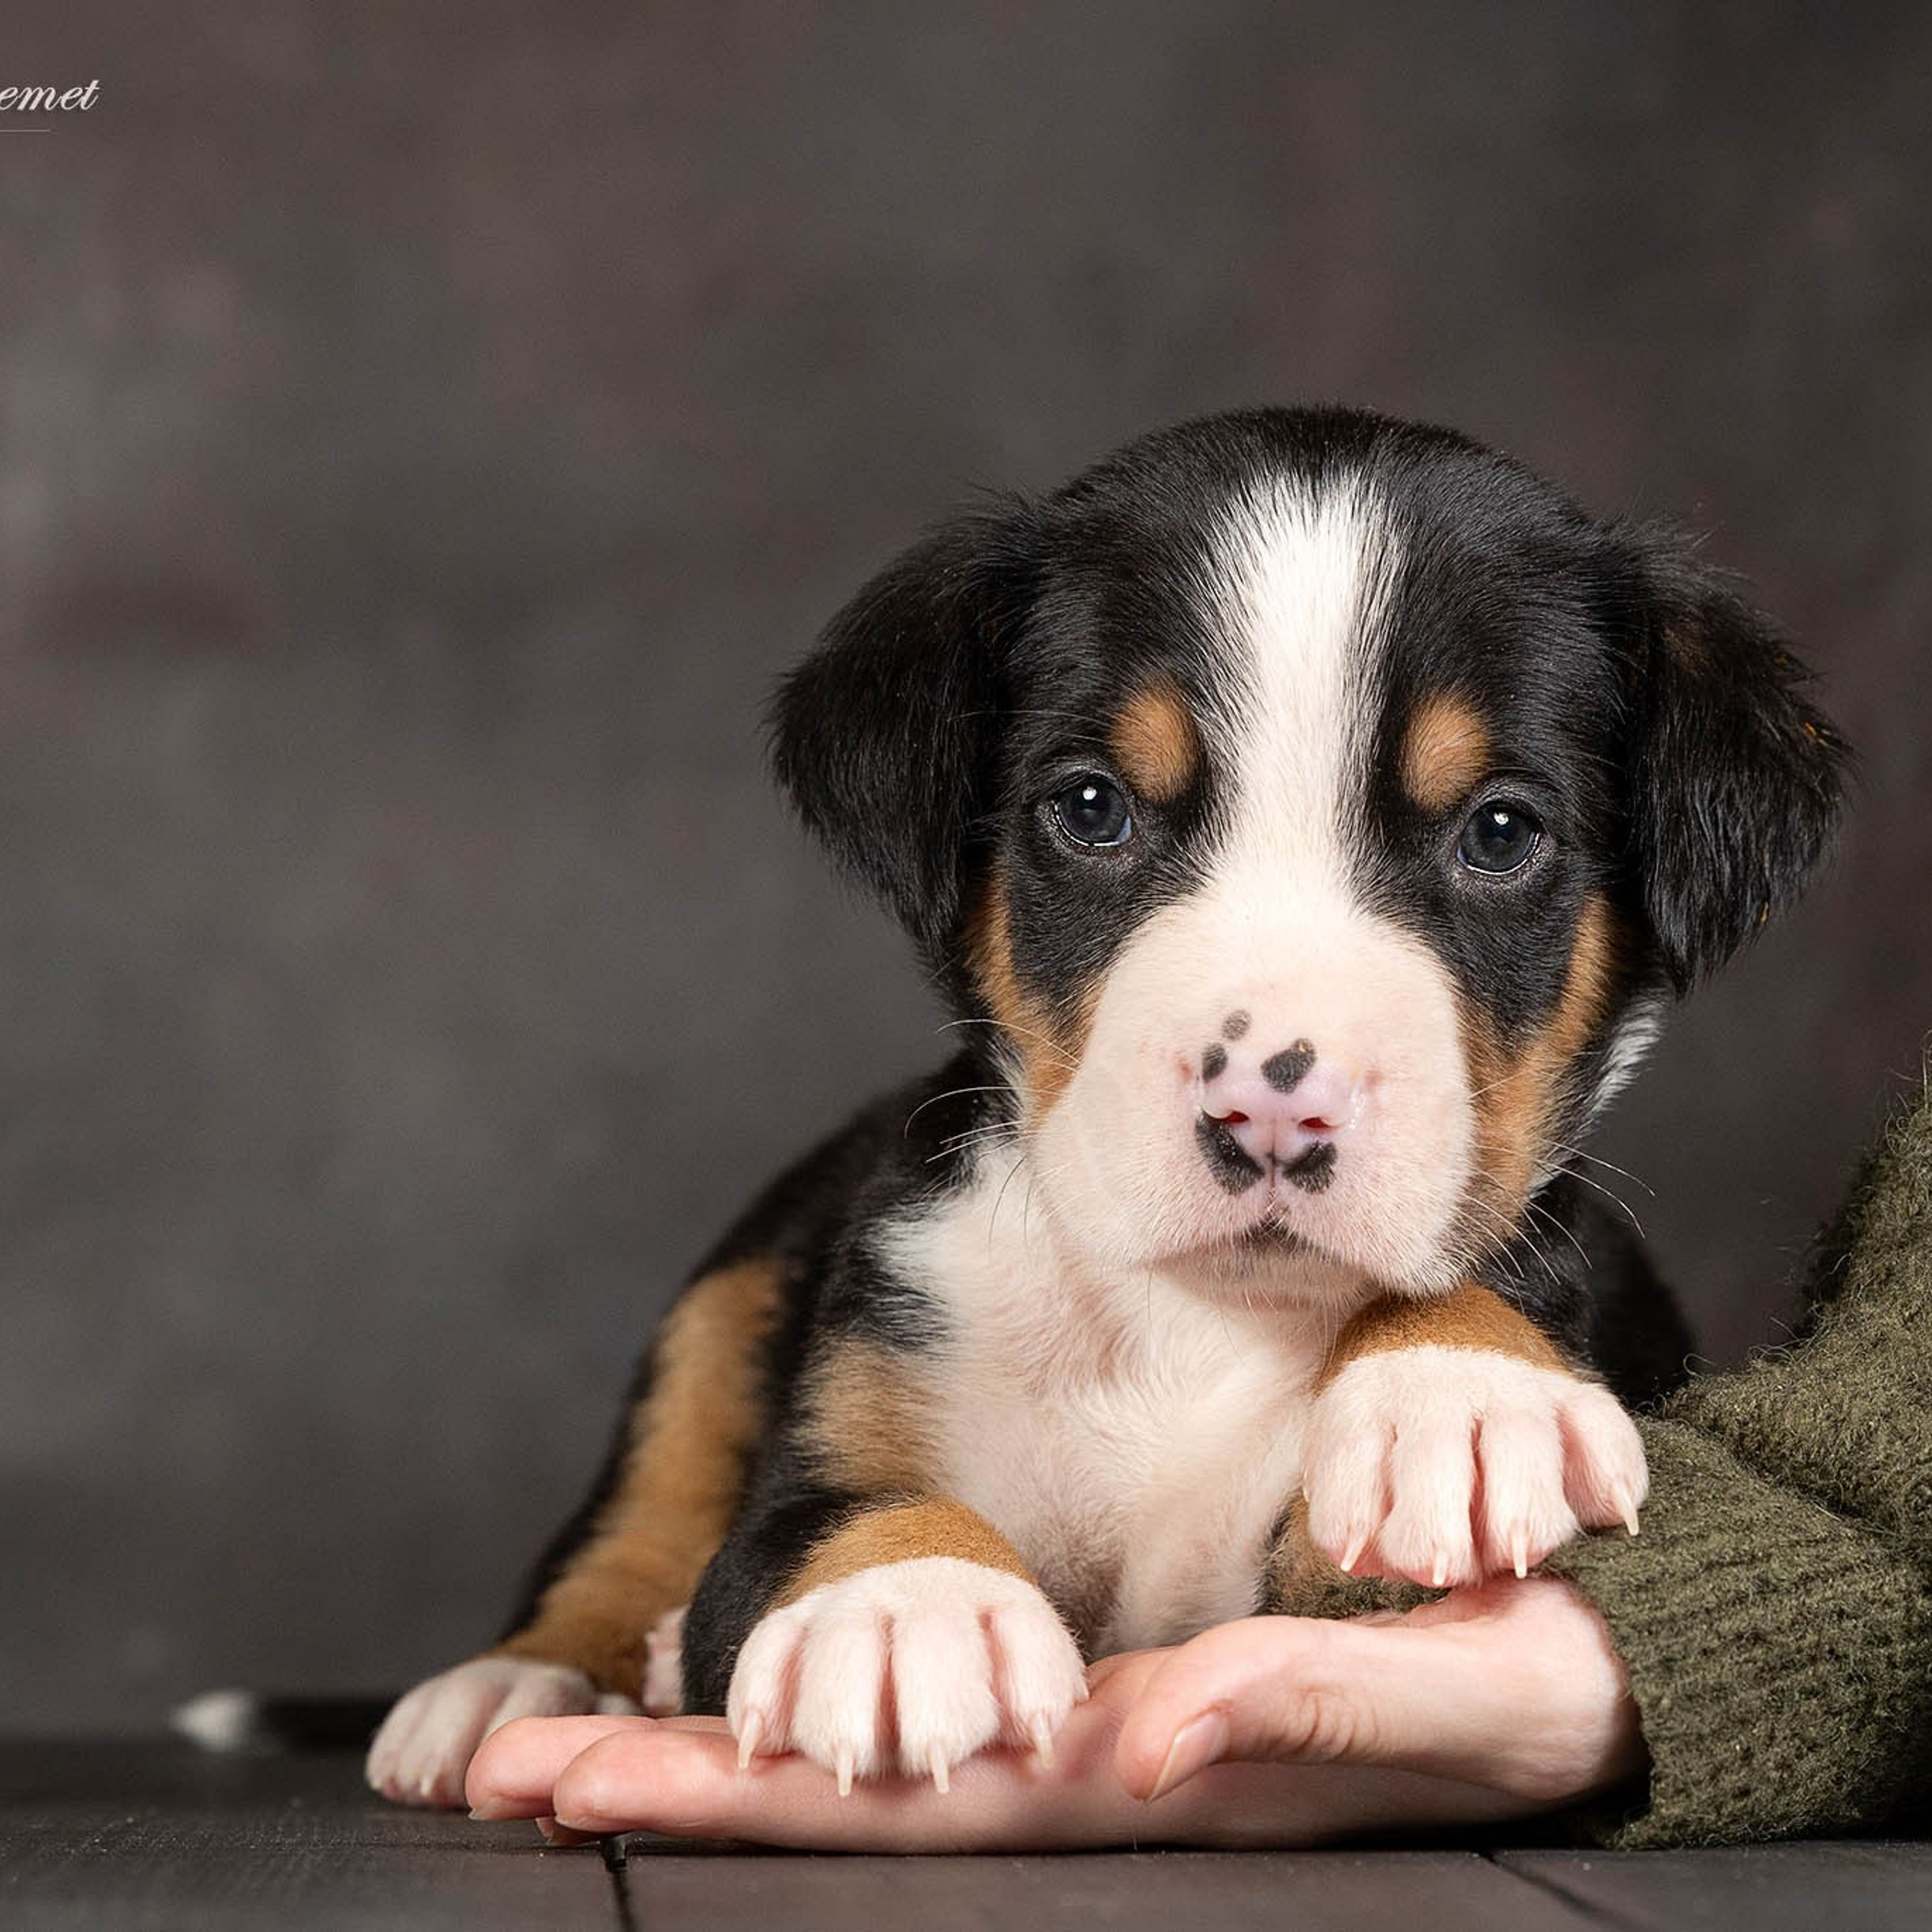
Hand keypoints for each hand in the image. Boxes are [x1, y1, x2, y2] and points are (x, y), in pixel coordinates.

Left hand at [464, 1576, 1644, 1850]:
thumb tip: (1150, 1732)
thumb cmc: (1521, 1688)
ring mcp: (1101, 1733)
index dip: (749, 1791)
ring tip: (557, 1747)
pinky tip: (749, 1683)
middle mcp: (1097, 1765)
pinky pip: (951, 1689)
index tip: (588, 1779)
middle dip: (682, 1783)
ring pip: (884, 1743)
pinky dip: (833, 1687)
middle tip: (512, 1777)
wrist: (1567, 1664)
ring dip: (724, 1745)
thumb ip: (1304, 1703)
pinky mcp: (1126, 1689)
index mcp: (1149, 1773)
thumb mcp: (1439, 1694)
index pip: (912, 1799)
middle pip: (856, 1789)